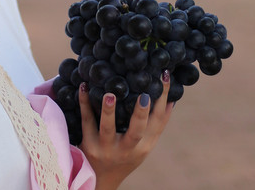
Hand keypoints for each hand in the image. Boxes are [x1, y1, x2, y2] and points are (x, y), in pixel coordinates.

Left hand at [77, 71, 173, 189]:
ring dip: (109, 111)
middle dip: (141, 113)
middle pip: (137, 131)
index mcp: (144, 146)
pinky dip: (84, 104)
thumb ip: (155, 126)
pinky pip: (86, 122)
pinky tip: (84, 87)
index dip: (163, 99)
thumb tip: (170, 100)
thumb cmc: (125, 156)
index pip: (158, 122)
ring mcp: (106, 148)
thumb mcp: (143, 146)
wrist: (100, 179)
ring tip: (110, 95)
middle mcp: (127, 149)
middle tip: (144, 94)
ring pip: (107, 129)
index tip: (163, 76)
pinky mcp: (89, 146)